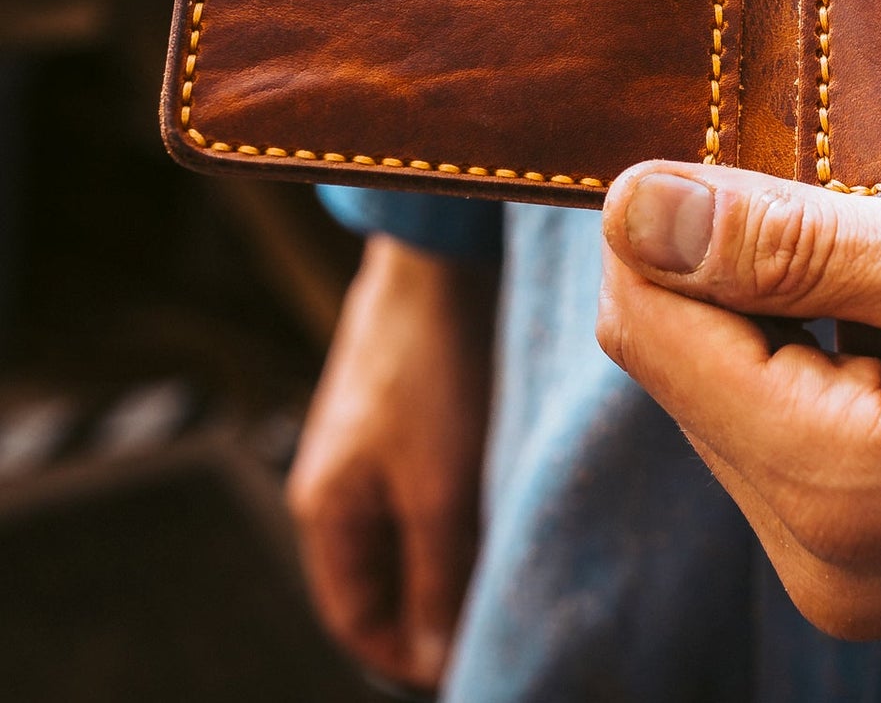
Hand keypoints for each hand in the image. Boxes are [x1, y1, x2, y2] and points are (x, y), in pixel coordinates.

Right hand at [288, 236, 497, 688]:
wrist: (439, 257)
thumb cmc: (431, 368)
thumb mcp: (438, 487)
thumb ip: (438, 576)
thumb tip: (440, 659)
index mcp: (325, 508)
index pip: (358, 617)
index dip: (408, 653)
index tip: (472, 662)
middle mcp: (342, 477)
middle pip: (388, 574)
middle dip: (440, 601)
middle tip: (506, 610)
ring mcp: (376, 437)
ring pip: (417, 524)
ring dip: (460, 547)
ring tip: (517, 553)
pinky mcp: (412, 403)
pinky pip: (434, 477)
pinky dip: (468, 498)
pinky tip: (513, 491)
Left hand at [596, 162, 880, 639]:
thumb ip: (793, 243)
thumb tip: (634, 207)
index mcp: (832, 485)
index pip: (649, 325)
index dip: (676, 222)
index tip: (762, 157)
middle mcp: (815, 554)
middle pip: (678, 362)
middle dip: (735, 265)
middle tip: (858, 204)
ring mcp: (842, 567)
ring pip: (725, 390)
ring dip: (780, 305)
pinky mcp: (870, 553)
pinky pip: (783, 428)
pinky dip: (816, 348)